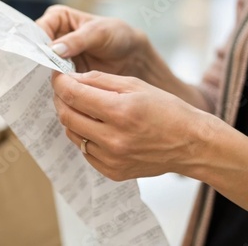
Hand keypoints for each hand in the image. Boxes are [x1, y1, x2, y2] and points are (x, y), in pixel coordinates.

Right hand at [36, 5, 152, 75]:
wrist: (134, 58)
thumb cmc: (118, 36)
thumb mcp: (99, 33)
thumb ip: (77, 40)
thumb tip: (53, 50)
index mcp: (59, 19)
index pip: (39, 28)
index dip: (36, 41)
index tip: (38, 55)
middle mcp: (55, 38)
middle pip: (38, 50)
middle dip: (38, 61)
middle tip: (39, 73)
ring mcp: (59, 58)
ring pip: (44, 67)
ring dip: (46, 76)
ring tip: (49, 84)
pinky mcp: (66, 75)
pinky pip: (56, 81)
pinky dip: (56, 86)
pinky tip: (58, 92)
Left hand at [52, 70, 209, 179]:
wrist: (190, 144)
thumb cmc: (166, 111)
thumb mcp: (136, 85)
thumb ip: (100, 81)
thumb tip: (72, 78)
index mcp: (121, 112)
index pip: (73, 95)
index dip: (60, 82)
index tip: (57, 76)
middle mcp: (113, 138)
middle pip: (67, 116)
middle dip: (60, 99)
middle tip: (64, 89)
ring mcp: (111, 159)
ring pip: (72, 134)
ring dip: (71, 117)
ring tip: (82, 107)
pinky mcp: (112, 171)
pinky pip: (85, 151)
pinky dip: (84, 136)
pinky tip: (96, 127)